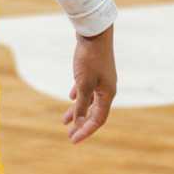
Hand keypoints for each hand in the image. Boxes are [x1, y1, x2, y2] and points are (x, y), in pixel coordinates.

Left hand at [64, 28, 114, 142]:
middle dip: (81, 124)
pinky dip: (79, 95)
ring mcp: (101, 80)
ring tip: (65, 121)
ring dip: (78, 111)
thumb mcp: (83, 84)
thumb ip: (81, 103)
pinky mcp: (94, 71)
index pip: (98, 119)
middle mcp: (107, 89)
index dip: (86, 131)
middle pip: (94, 112)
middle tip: (69, 135)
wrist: (94, 33)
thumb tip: (79, 120)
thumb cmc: (90, 58)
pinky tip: (71, 97)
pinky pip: (87, 88)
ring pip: (89, 100)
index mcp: (108, 94)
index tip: (73, 140)